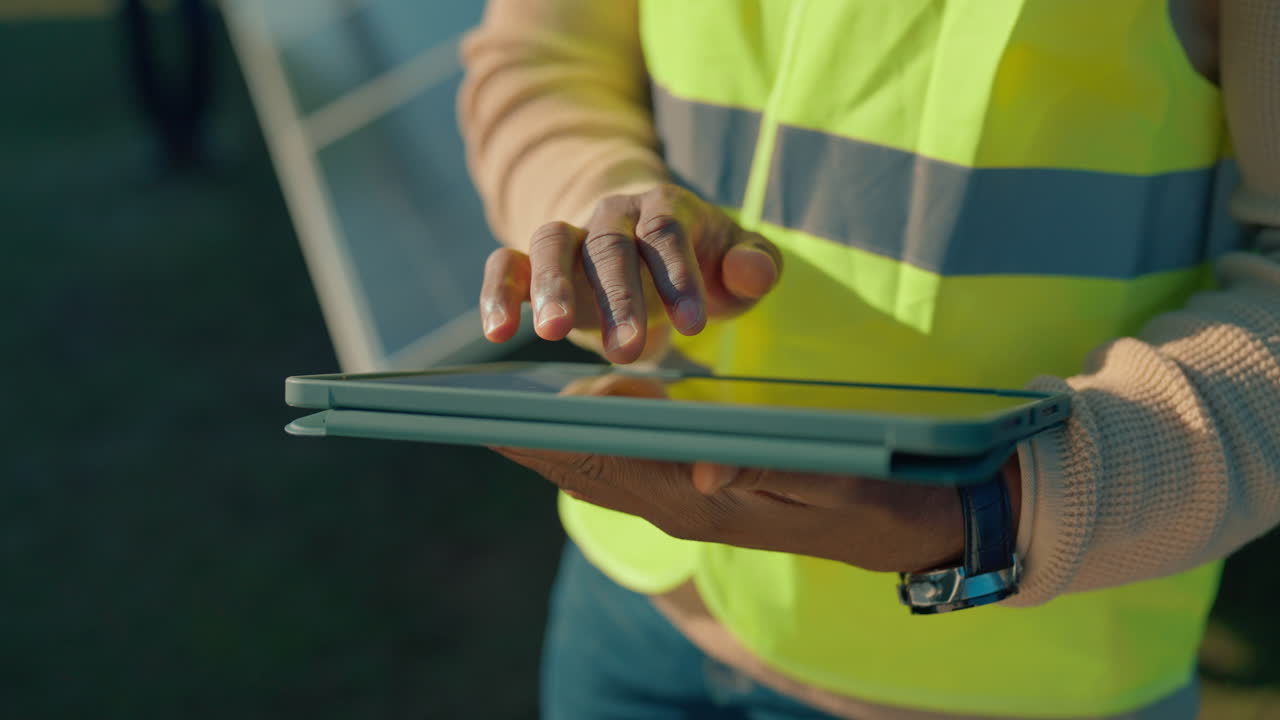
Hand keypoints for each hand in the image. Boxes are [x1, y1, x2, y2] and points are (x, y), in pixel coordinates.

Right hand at [479, 184, 781, 363]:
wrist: (648, 247)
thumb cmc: (703, 262)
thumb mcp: (738, 265)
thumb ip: (755, 266)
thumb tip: (752, 273)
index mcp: (665, 208)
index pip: (667, 233)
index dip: (679, 277)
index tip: (694, 329)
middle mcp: (612, 214)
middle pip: (610, 246)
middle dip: (620, 299)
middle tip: (630, 352)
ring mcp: (570, 234)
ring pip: (551, 244)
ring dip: (552, 288)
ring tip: (554, 333)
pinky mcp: (532, 260)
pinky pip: (506, 265)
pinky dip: (498, 293)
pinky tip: (496, 332)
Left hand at [494, 375, 1022, 572]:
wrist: (915, 525)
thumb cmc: (877, 489)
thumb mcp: (831, 472)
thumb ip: (765, 468)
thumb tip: (700, 466)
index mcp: (703, 501)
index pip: (605, 463)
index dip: (548, 435)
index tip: (494, 411)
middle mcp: (684, 505)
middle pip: (585, 468)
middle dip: (527, 439)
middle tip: (468, 408)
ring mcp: (690, 502)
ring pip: (600, 470)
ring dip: (550, 443)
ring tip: (500, 413)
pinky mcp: (703, 494)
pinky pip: (629, 467)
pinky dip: (590, 443)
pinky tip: (573, 420)